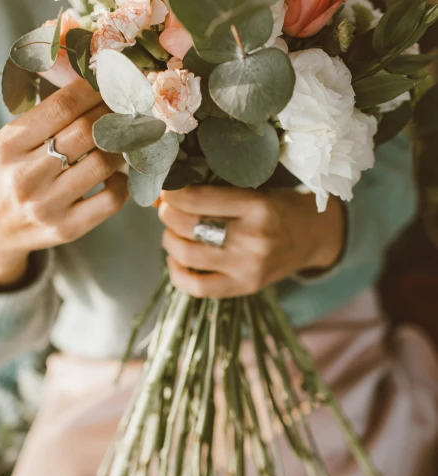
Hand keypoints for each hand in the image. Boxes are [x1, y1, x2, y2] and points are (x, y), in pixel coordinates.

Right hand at [0, 78, 127, 288]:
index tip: (110, 83)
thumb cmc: (8, 175)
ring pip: (102, 163)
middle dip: (113, 115)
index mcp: (9, 144)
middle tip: (126, 108)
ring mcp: (46, 205)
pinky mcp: (66, 228)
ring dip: (122, 146)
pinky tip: (118, 173)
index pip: (62, 106)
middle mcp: (25, 175)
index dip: (94, 90)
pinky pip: (111, 199)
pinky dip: (123, 181)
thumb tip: (96, 86)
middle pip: (87, 132)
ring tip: (125, 138)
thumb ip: (46, 118)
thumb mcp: (11, 142)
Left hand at [158, 186, 344, 297]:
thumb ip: (212, 190)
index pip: (198, 199)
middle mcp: (253, 238)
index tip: (166, 188)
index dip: (172, 193)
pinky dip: (177, 273)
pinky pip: (197, 287)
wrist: (314, 235)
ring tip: (174, 231)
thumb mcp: (255, 188)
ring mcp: (248, 267)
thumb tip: (160, 194)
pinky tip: (177, 259)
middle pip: (188, 227)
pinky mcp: (245, 287)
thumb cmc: (279, 205)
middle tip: (168, 208)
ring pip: (187, 255)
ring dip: (169, 240)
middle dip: (168, 214)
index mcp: (257, 206)